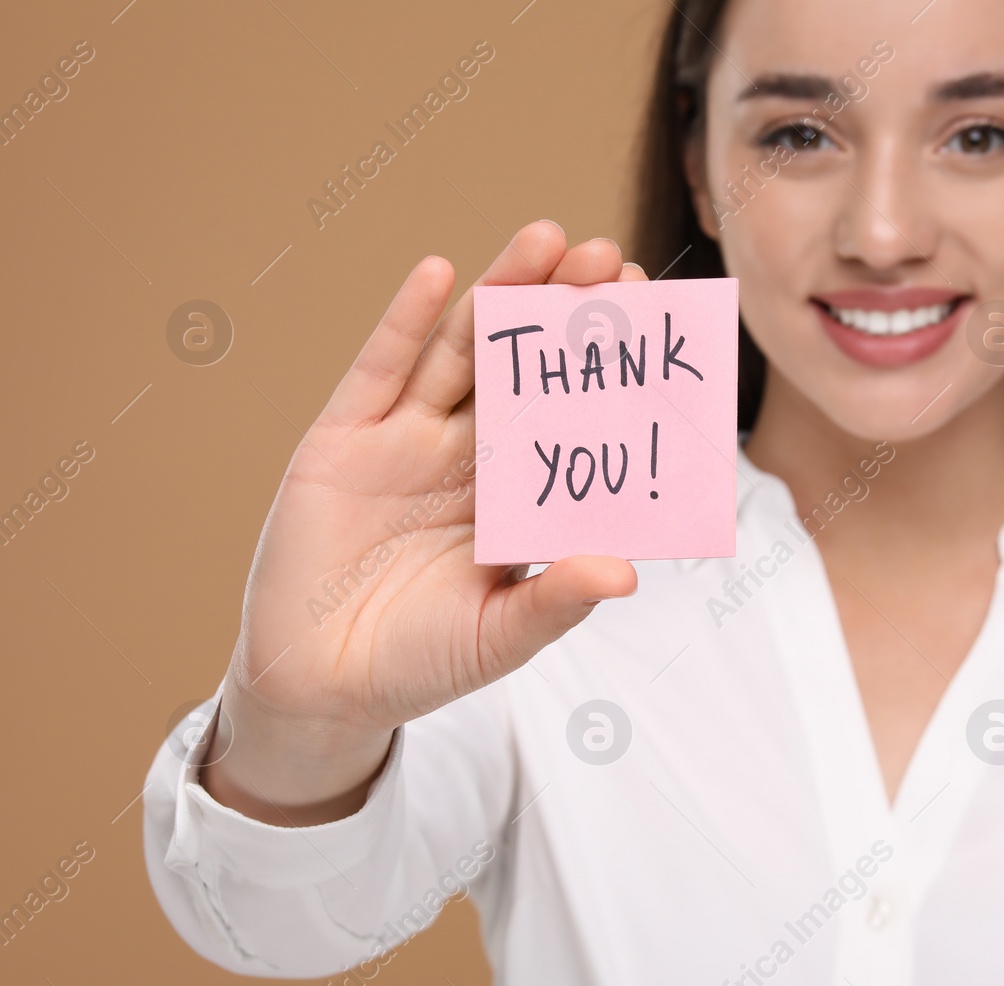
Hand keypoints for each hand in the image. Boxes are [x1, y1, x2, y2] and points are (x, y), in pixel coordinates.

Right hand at [202, 222, 644, 821]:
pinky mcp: (344, 437)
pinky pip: (379, 370)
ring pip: (460, 353)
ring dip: (499, 293)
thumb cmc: (420, 661)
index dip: (602, 369)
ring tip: (546, 239)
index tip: (645, 316)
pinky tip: (440, 275)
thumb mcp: (498, 635)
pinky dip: (405, 322)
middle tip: (607, 256)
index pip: (568, 416)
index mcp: (516, 494)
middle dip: (561, 311)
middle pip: (520, 368)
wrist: (317, 686)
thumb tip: (626, 571)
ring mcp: (406, 439)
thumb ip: (556, 601)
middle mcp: (467, 454)